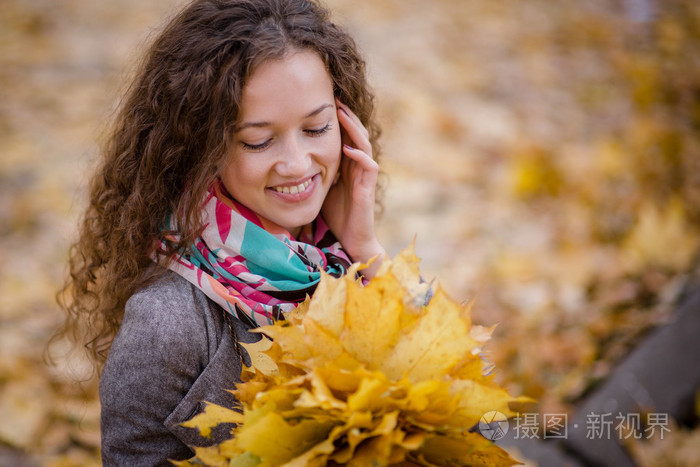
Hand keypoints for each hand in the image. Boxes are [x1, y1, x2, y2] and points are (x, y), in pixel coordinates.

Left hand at [322, 100, 385, 278]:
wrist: (351, 242)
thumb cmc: (335, 217)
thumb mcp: (319, 188)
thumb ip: (312, 172)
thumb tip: (287, 160)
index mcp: (346, 165)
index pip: (344, 135)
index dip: (337, 120)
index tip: (323, 103)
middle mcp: (357, 167)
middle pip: (356, 133)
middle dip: (346, 115)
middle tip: (335, 98)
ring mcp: (364, 176)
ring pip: (364, 144)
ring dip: (354, 127)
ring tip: (342, 113)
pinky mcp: (368, 188)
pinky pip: (369, 166)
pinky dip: (359, 155)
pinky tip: (347, 146)